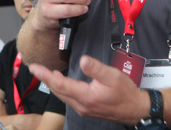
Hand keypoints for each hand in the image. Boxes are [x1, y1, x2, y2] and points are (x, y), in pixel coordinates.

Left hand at [29, 55, 148, 124]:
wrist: (135, 109)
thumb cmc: (126, 92)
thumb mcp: (113, 76)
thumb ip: (96, 68)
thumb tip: (82, 60)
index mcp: (86, 96)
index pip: (60, 84)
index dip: (46, 75)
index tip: (34, 67)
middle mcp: (81, 105)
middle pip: (58, 91)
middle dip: (45, 79)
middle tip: (35, 68)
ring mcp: (83, 109)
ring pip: (62, 96)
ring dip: (52, 84)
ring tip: (45, 74)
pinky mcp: (86, 109)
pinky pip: (68, 99)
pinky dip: (61, 89)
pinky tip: (61, 83)